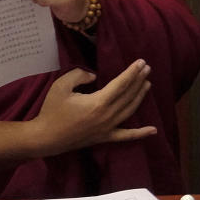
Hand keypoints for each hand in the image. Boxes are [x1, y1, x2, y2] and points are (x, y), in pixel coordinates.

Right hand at [32, 61, 154, 154]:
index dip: (132, 72)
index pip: (121, 84)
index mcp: (99, 102)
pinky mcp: (105, 138)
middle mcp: (108, 116)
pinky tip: (153, 130)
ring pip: (130, 110)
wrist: (46, 137)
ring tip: (148, 84)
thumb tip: (95, 76)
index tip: (141, 62)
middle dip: (139, 80)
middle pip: (129, 95)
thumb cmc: (52, 110)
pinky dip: (140, 133)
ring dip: (140, 96)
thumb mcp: (61, 86)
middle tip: (147, 68)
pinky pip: (126, 136)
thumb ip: (79, 75)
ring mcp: (108, 128)